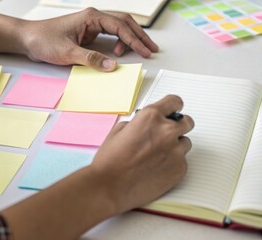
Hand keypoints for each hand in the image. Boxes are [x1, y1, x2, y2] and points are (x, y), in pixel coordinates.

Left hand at [22, 8, 158, 70]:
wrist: (28, 39)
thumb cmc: (43, 40)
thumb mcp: (67, 52)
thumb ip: (91, 59)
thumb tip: (113, 65)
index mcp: (91, 17)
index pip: (120, 26)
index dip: (135, 39)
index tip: (145, 51)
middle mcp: (93, 18)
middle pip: (124, 22)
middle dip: (139, 36)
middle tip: (151, 48)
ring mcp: (90, 25)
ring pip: (118, 27)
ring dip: (131, 37)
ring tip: (142, 49)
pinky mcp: (87, 33)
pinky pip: (108, 34)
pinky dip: (119, 41)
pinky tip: (122, 50)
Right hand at [91, 95, 193, 212]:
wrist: (109, 187)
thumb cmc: (109, 162)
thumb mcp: (117, 132)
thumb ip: (137, 123)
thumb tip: (145, 125)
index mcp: (150, 118)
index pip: (174, 102)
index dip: (172, 107)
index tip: (172, 111)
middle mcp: (166, 131)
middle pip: (187, 122)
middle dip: (177, 126)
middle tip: (164, 135)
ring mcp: (176, 151)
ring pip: (185, 143)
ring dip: (175, 146)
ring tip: (156, 156)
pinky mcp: (180, 170)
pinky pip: (182, 161)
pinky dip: (172, 163)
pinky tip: (156, 169)